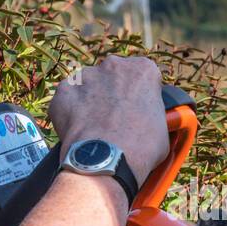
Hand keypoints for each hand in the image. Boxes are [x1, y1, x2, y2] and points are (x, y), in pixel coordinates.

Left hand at [48, 55, 169, 188]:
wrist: (106, 160)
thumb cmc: (141, 147)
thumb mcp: (163, 128)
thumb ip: (151, 113)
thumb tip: (146, 122)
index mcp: (142, 69)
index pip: (141, 75)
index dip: (138, 93)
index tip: (135, 107)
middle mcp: (113, 65)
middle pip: (113, 75)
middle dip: (112, 92)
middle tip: (114, 118)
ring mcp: (86, 76)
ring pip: (88, 85)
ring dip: (91, 101)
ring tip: (95, 127)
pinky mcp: (64, 90)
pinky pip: (68, 99)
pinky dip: (71, 111)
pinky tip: (78, 129)